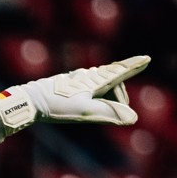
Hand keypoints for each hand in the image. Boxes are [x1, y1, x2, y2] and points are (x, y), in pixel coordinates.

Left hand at [0, 55, 149, 137]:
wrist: (30, 101)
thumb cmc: (57, 106)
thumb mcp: (85, 112)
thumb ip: (110, 113)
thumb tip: (132, 119)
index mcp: (94, 80)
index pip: (119, 72)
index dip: (133, 66)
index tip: (146, 59)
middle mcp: (87, 76)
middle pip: (112, 81)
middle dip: (121, 95)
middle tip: (124, 112)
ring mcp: (77, 80)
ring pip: (100, 84)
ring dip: (110, 96)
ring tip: (112, 110)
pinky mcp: (67, 86)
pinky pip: (89, 86)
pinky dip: (98, 95)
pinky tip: (91, 100)